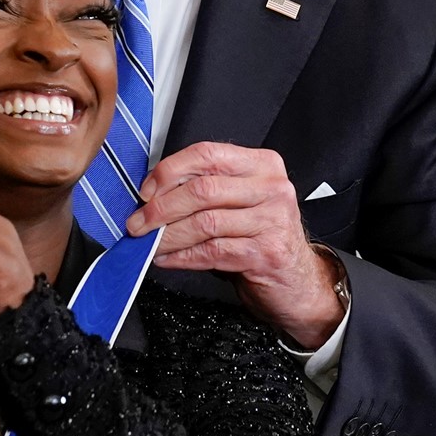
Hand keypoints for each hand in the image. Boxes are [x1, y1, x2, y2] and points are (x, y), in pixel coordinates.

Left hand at [125, 142, 344, 348]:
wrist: (297, 282)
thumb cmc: (262, 237)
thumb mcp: (240, 202)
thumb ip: (206, 189)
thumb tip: (152, 193)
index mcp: (263, 165)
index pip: (208, 154)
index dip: (170, 171)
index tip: (146, 190)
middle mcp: (272, 188)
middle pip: (203, 189)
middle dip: (162, 207)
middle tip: (139, 222)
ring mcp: (272, 221)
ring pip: (204, 223)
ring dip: (168, 235)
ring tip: (149, 243)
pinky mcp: (265, 254)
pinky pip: (211, 252)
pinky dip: (181, 256)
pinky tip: (167, 259)